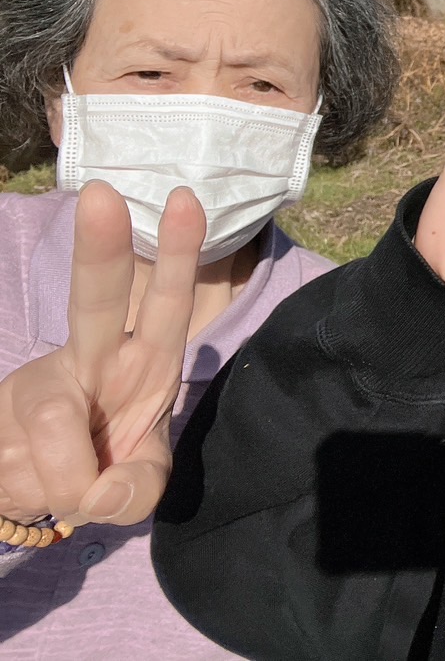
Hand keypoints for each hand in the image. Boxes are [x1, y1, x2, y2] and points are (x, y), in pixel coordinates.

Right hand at [0, 181, 202, 527]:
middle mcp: (93, 358)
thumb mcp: (138, 484)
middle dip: (100, 252)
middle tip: (100, 195)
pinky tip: (51, 491)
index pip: (168, 302)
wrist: (26, 487)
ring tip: (82, 490)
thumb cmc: (100, 466)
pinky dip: (57, 493)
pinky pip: (35, 463)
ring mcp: (41, 383)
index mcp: (145, 359)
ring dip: (76, 477)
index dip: (178, 255)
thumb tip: (101, 490)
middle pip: (95, 299)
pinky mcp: (7, 411)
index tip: (184, 199)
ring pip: (55, 418)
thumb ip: (138, 488)